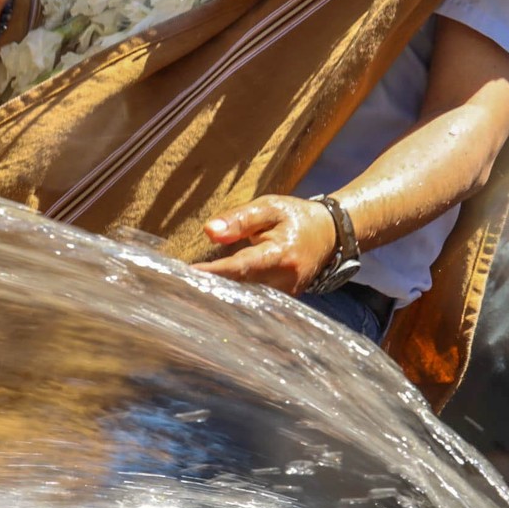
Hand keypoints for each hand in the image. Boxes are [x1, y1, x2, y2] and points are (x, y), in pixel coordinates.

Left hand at [195, 195, 338, 293]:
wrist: (330, 234)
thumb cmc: (295, 217)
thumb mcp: (269, 207)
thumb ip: (240, 219)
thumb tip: (209, 231)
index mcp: (280, 254)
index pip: (241, 267)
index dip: (214, 273)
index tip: (188, 274)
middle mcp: (284, 280)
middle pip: (240, 288)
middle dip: (211, 286)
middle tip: (178, 285)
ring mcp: (286, 294)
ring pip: (245, 299)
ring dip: (220, 294)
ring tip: (189, 291)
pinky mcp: (284, 300)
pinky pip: (254, 300)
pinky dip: (234, 295)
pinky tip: (213, 292)